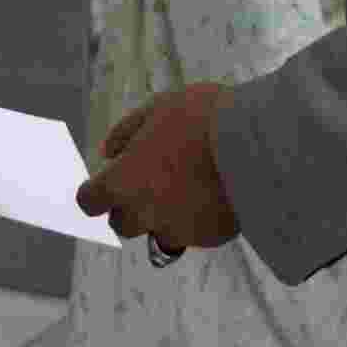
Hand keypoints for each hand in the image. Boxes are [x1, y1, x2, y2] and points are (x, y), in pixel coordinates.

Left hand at [76, 83, 239, 253]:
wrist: (256, 144)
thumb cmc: (201, 117)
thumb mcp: (158, 108)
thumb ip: (127, 132)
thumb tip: (107, 152)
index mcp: (123, 180)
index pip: (90, 202)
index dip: (95, 193)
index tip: (107, 182)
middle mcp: (144, 212)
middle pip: (122, 223)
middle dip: (131, 206)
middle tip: (154, 180)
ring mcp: (176, 230)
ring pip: (158, 231)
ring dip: (164, 215)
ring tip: (189, 185)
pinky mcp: (207, 238)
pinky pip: (193, 233)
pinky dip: (196, 219)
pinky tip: (213, 194)